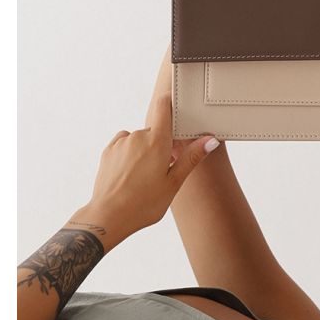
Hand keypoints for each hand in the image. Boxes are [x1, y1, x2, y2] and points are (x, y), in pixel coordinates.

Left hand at [70, 92, 218, 247]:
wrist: (108, 217)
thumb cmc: (144, 203)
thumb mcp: (174, 182)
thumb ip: (192, 157)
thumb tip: (210, 140)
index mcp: (156, 141)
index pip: (163, 107)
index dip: (171, 103)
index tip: (178, 107)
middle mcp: (137, 136)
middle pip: (155, 130)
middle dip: (162, 144)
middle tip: (164, 168)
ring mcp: (121, 143)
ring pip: (140, 139)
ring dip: (146, 150)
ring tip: (145, 177)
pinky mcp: (109, 151)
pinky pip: (125, 145)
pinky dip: (131, 154)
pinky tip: (132, 174)